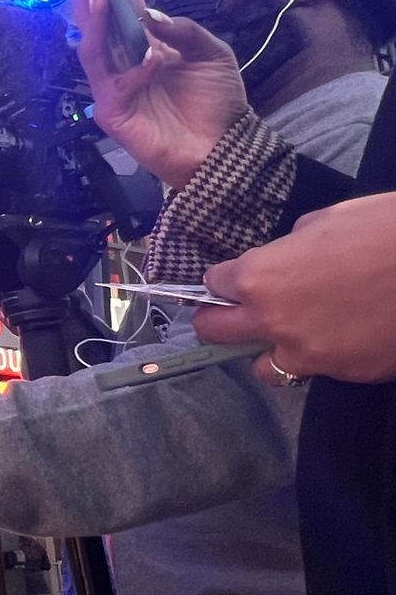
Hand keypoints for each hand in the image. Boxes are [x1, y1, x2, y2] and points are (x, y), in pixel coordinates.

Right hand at [70, 0, 247, 188]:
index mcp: (147, 40)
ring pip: (93, 46)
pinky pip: (114, 83)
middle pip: (98, 17)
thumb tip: (149, 13)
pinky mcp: (112, 110)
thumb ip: (183, 30)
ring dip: (94, 20)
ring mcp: (114, 84)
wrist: (222, 148)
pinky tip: (151, 57)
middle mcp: (124, 58)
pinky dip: (133, 68)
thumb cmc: (217, 102)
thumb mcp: (212, 53)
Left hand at [195, 193, 395, 383]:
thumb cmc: (385, 228)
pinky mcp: (347, 373)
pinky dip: (323, 358)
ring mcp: (310, 354)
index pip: (214, 283)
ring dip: (268, 351)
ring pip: (263, 368)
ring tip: (292, 335)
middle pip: (215, 332)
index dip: (224, 278)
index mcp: (260, 276)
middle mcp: (273, 321)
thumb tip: (287, 256)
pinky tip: (343, 338)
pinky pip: (318, 372)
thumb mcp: (326, 221)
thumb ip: (291, 246)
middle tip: (236, 312)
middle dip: (220, 319)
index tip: (233, 276)